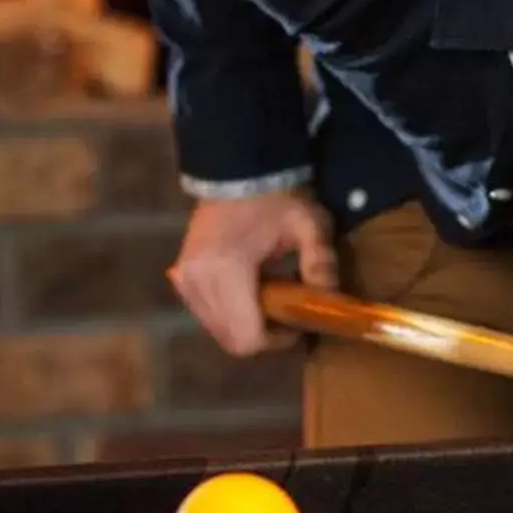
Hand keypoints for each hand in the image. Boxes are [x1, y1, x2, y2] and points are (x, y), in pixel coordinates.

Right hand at [169, 188, 340, 355]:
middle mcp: (196, 282)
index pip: (247, 337)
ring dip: (247, 326)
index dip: (277, 342)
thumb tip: (330, 302)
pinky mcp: (182, 277)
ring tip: (273, 299)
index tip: (299, 327)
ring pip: (218, 330)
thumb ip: (321, 263)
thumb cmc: (276, 197)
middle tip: (290, 315)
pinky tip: (252, 291)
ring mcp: (184, 281)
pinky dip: (232, 314)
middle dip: (264, 336)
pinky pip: (208, 315)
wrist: (237, 171)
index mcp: (225, 271)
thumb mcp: (309, 225)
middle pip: (231, 340)